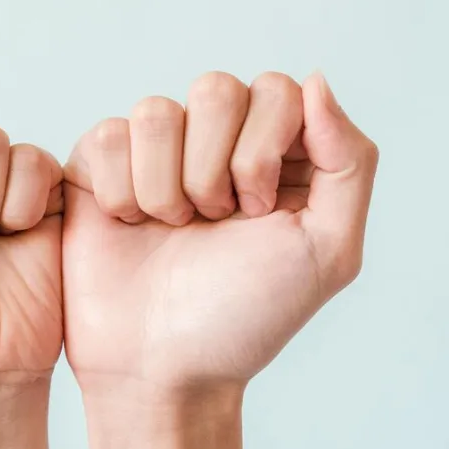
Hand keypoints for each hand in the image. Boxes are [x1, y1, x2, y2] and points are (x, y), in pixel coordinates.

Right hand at [62, 71, 377, 395]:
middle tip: (213, 224)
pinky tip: (129, 226)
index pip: (277, 91)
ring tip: (170, 230)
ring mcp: (156, 151)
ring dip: (165, 187)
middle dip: (214, 171)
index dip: (263, 151)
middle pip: (216, 89)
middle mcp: (216, 143)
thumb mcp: (327, 250)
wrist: (160, 368)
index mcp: (278, 154)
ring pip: (157, 110)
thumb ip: (348, 160)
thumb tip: (316, 80)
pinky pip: (108, 135)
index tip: (258, 213)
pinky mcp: (100, 166)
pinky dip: (122, 193)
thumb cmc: (244, 318)